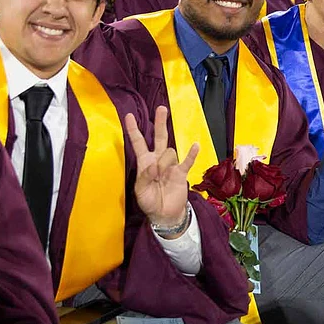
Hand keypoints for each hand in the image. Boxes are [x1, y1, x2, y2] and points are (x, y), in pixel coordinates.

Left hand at [125, 106, 197, 229]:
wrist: (165, 214)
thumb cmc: (149, 202)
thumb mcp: (140, 191)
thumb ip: (145, 177)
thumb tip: (153, 166)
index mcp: (144, 162)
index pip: (138, 142)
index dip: (133, 130)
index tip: (128, 116)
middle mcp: (158, 160)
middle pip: (159, 137)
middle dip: (160, 122)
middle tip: (162, 109)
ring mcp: (171, 165)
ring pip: (169, 152)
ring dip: (165, 163)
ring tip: (162, 178)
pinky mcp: (181, 173)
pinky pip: (187, 161)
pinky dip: (191, 154)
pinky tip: (195, 145)